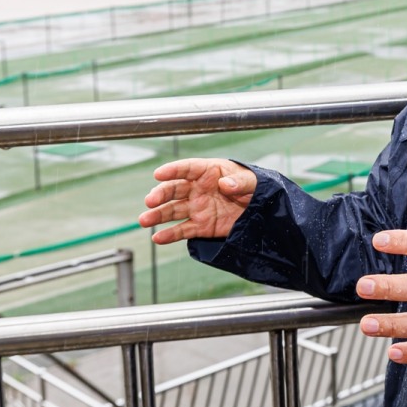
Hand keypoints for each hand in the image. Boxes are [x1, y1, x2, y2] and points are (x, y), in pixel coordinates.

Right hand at [139, 158, 256, 244]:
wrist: (262, 210)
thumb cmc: (256, 187)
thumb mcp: (253, 181)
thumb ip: (240, 182)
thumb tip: (225, 184)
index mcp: (209, 172)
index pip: (187, 168)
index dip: (173, 170)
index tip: (158, 173)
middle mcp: (198, 189)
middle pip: (174, 189)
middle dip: (160, 194)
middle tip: (149, 201)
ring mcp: (197, 208)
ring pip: (173, 210)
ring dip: (158, 215)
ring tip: (144, 220)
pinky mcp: (201, 226)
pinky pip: (183, 230)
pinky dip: (170, 235)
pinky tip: (157, 238)